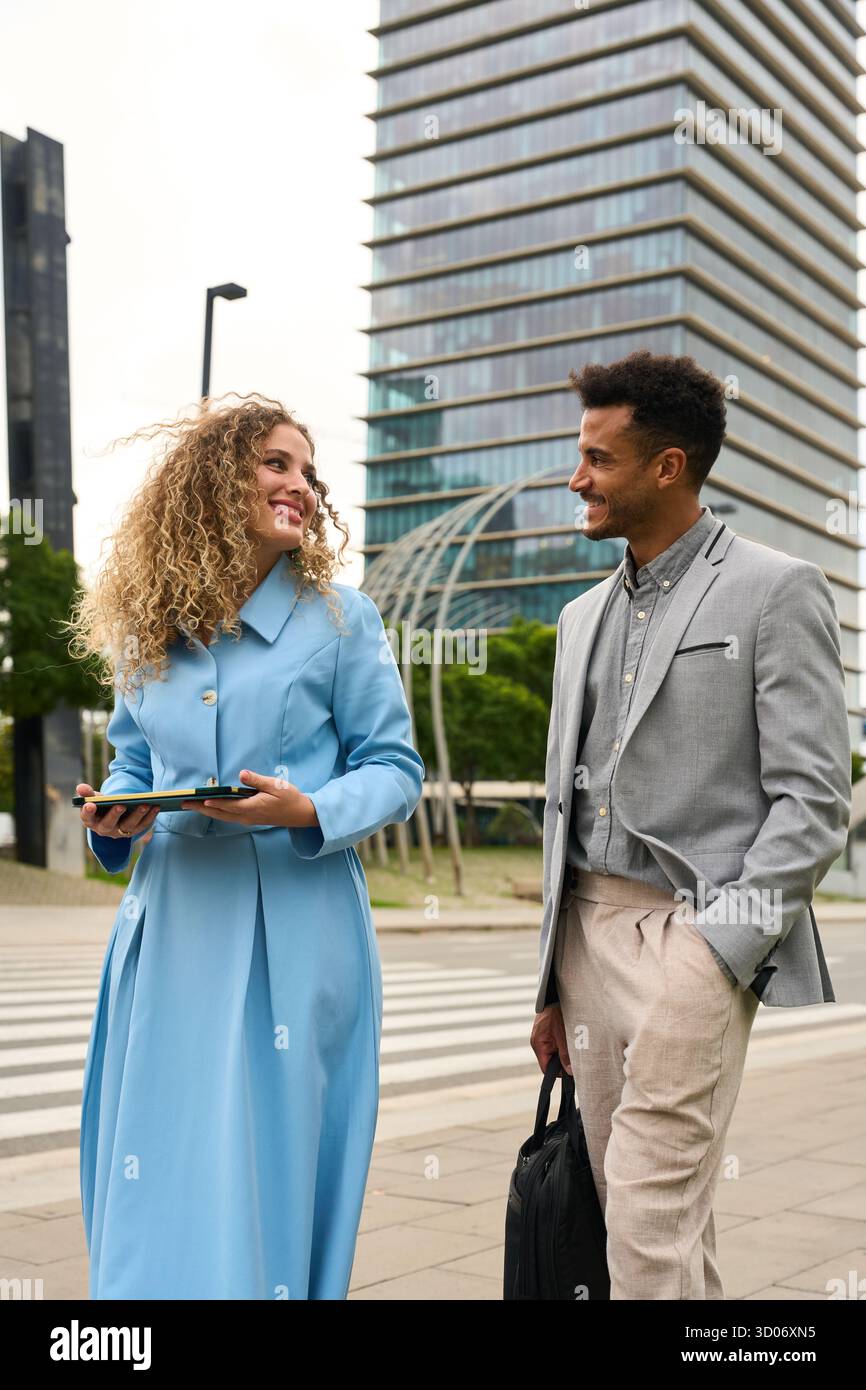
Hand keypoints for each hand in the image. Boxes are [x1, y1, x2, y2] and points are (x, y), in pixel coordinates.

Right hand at [77, 783, 158, 839]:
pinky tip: (156, 806)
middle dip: (115, 814)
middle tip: (121, 805)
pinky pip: (142, 826)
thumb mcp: (94, 797)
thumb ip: (87, 793)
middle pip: (109, 824)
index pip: (87, 817)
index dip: (87, 811)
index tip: (90, 804)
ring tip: (145, 804)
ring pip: (128, 826)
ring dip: (137, 815)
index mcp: (91, 820)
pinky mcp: (133, 832)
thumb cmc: (101, 804)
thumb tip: (80, 788)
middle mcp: (104, 829)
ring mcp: (119, 833)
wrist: (112, 814)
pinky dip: (150, 817)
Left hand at [180, 770, 318, 828]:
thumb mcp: (277, 785)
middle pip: (220, 813)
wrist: (301, 814)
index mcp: (253, 808)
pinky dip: (216, 812)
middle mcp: (248, 816)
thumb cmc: (290, 798)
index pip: (229, 806)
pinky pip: (228, 817)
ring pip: (222, 817)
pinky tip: (209, 808)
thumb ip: (258, 780)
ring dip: (206, 811)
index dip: (214, 803)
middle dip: (201, 809)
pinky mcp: (249, 819)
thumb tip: (242, 774)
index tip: (199, 800)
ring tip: (191, 806)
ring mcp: (248, 819)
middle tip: (184, 804)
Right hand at [530, 1003, 571, 1075]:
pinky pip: (556, 1045)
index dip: (558, 1073)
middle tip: (575, 1058)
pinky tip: (570, 1039)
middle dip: (563, 1061)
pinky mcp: (548, 1033)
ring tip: (573, 1045)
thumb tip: (569, 1072)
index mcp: (538, 1044)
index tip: (570, 1072)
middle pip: (551, 1061)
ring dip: (564, 1052)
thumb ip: (566, 1054)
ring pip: (555, 1053)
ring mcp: (542, 1037)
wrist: (556, 996)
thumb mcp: (564, 1036)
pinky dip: (563, 1045)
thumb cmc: (558, 1014)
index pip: (545, 1068)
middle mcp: (538, 1042)